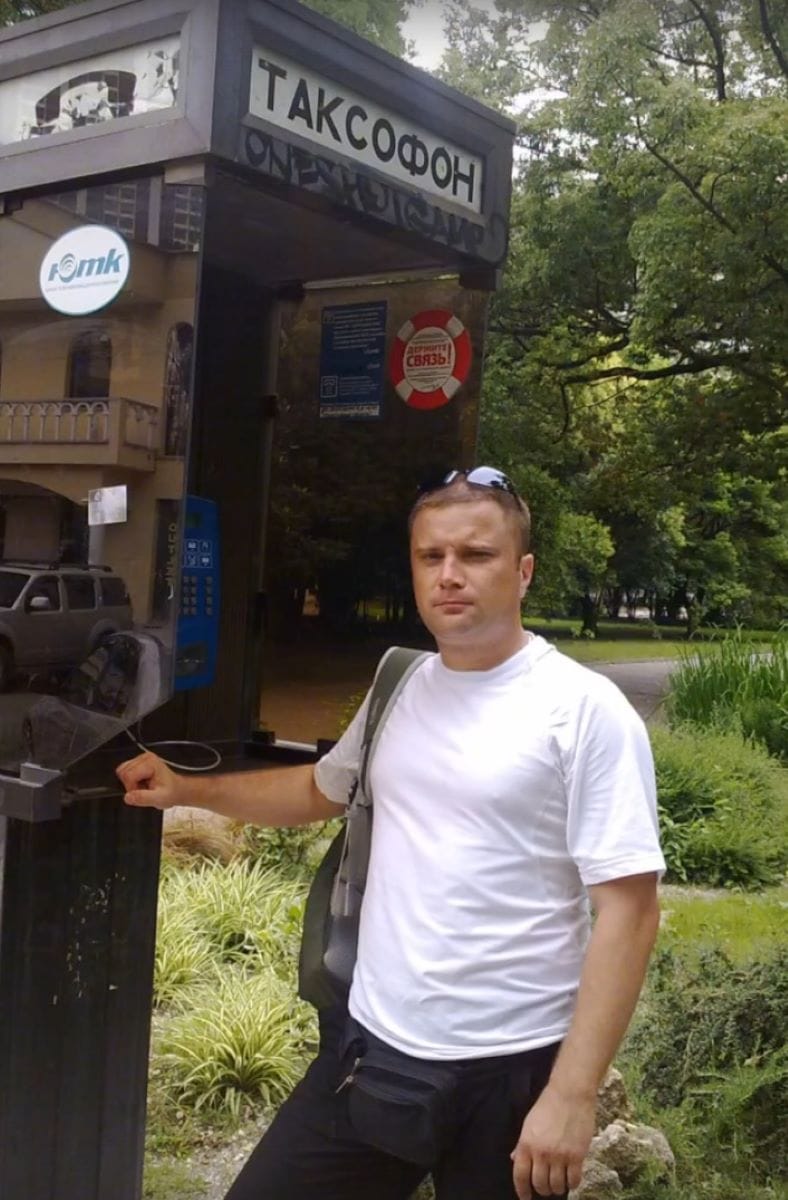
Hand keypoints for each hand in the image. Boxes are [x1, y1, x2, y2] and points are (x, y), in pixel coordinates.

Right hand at [116, 751, 184, 809]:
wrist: (176, 790)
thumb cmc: (171, 793)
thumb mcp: (159, 799)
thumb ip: (143, 798)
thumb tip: (128, 797)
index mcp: (150, 762)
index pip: (128, 775)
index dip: (132, 788)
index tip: (142, 792)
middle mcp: (145, 757)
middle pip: (123, 772)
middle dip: (131, 785)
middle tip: (144, 790)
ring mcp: (141, 758)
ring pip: (122, 771)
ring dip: (130, 783)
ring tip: (144, 787)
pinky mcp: (138, 762)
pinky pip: (124, 772)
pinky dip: (130, 781)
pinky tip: (142, 784)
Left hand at [511, 1083, 594, 1198]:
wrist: (570, 1093)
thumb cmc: (548, 1105)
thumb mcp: (529, 1123)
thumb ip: (522, 1144)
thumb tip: (514, 1159)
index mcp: (526, 1144)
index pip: (520, 1176)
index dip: (522, 1191)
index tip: (525, 1198)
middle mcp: (541, 1153)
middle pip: (540, 1184)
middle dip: (542, 1190)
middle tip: (546, 1187)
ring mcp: (560, 1155)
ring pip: (557, 1186)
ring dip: (557, 1188)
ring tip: (559, 1183)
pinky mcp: (577, 1156)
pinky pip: (574, 1180)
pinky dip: (572, 1184)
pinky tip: (571, 1179)